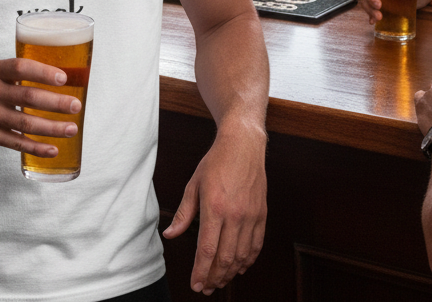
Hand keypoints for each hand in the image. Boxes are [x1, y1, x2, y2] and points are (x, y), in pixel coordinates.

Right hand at [0, 58, 81, 155]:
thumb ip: (21, 74)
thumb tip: (61, 79)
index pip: (20, 68)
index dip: (43, 72)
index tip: (64, 78)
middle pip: (28, 97)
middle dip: (55, 103)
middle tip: (75, 106)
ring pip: (25, 123)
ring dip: (52, 128)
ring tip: (71, 129)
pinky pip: (16, 143)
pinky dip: (36, 147)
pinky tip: (53, 149)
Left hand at [163, 126, 266, 294]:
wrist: (243, 145)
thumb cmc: (216, 162)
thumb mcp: (194, 184)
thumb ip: (184, 213)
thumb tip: (170, 235)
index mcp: (214, 207)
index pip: (207, 250)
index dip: (201, 271)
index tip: (195, 285)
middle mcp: (235, 215)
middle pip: (225, 258)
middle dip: (214, 278)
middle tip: (206, 287)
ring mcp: (250, 216)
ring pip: (242, 256)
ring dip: (230, 273)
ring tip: (220, 280)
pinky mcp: (261, 214)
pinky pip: (256, 245)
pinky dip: (248, 260)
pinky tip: (239, 267)